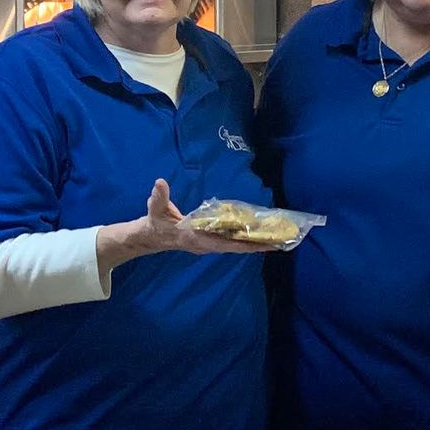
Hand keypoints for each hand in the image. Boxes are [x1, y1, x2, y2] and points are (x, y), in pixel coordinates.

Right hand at [98, 180, 270, 273]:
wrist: (151, 236)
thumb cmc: (154, 222)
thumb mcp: (155, 209)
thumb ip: (158, 197)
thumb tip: (160, 182)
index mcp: (195, 238)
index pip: (223, 244)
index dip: (243, 245)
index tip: (261, 246)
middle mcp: (206, 244)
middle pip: (236, 247)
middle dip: (256, 245)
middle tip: (279, 241)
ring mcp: (208, 244)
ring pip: (235, 245)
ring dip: (253, 242)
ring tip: (274, 238)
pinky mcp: (209, 240)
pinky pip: (231, 240)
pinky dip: (244, 238)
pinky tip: (257, 233)